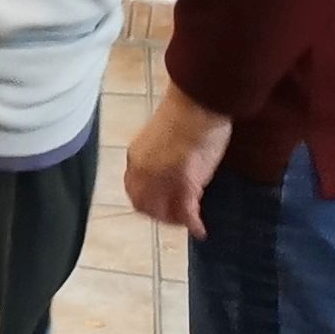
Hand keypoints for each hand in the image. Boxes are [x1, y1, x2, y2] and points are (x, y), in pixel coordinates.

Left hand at [124, 82, 233, 238]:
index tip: (162, 205)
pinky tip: (201, 230)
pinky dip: (193, 224)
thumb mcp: (164, 138)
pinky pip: (186, 212)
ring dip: (175, 221)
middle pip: (144, 205)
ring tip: (189, 223)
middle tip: (178, 219)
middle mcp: (142, 170)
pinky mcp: (184, 182)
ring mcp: (161, 178)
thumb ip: (162, 157)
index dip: (147, 201)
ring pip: (162, 212)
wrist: (199, 103)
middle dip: (160, 215)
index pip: (133, 189)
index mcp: (136, 157)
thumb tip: (173, 168)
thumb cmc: (187, 113)